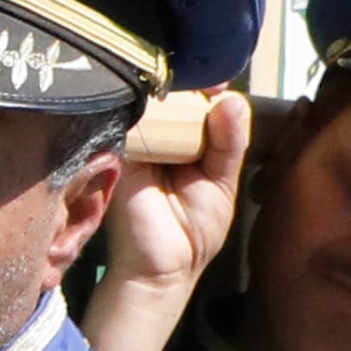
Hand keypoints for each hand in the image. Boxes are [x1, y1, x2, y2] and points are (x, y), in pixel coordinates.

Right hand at [80, 88, 253, 350]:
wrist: (159, 267)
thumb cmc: (194, 230)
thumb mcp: (224, 182)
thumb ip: (230, 142)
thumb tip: (232, 100)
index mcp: (193, 139)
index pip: (201, 100)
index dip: (210, 84)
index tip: (220, 83)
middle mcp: (165, 135)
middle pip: (176, 94)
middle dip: (191, 84)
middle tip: (207, 86)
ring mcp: (140, 141)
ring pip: (153, 101)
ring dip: (169, 95)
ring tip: (187, 98)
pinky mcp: (118, 152)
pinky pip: (129, 120)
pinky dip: (145, 112)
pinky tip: (161, 110)